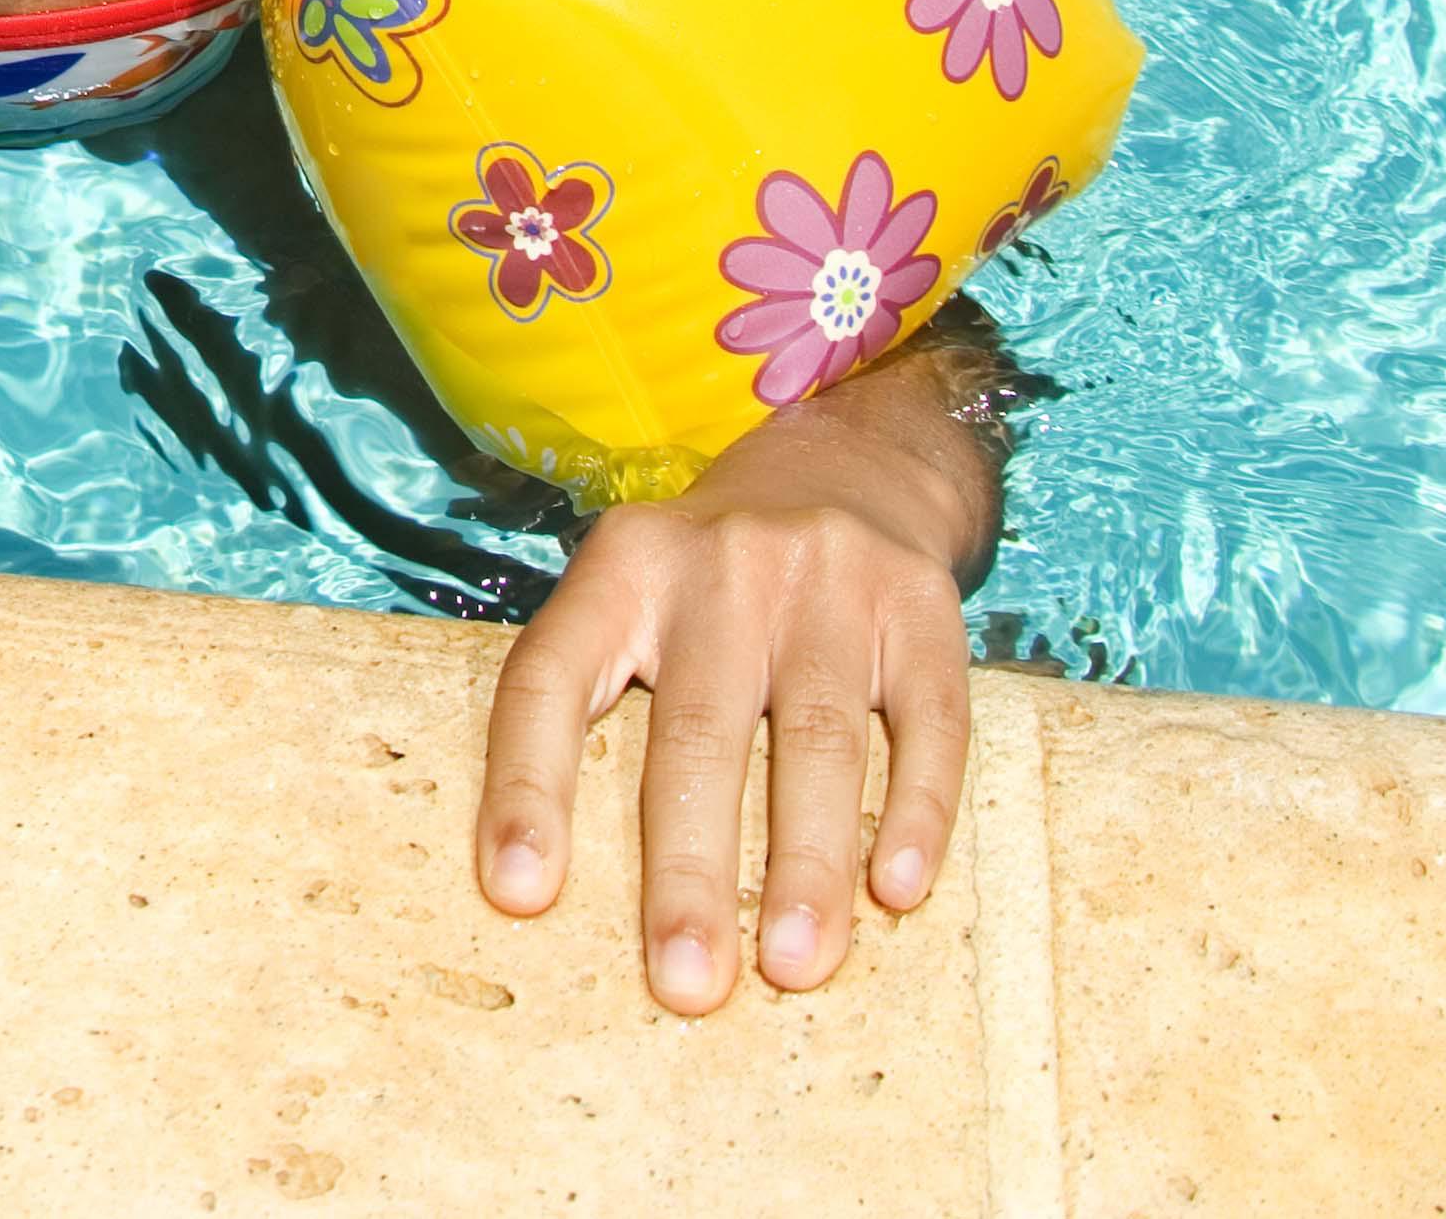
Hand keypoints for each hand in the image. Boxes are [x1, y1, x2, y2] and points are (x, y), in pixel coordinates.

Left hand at [470, 355, 992, 1011]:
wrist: (850, 464)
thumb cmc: (713, 579)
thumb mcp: (633, 593)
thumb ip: (594, 697)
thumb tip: (548, 879)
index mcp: (623, 567)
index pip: (552, 679)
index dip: (527, 786)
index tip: (519, 893)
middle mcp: (721, 566)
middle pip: (698, 731)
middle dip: (691, 870)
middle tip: (688, 981)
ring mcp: (829, 579)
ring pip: (817, 738)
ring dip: (806, 862)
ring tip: (795, 963)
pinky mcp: (922, 605)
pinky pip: (926, 721)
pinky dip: (915, 811)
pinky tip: (897, 888)